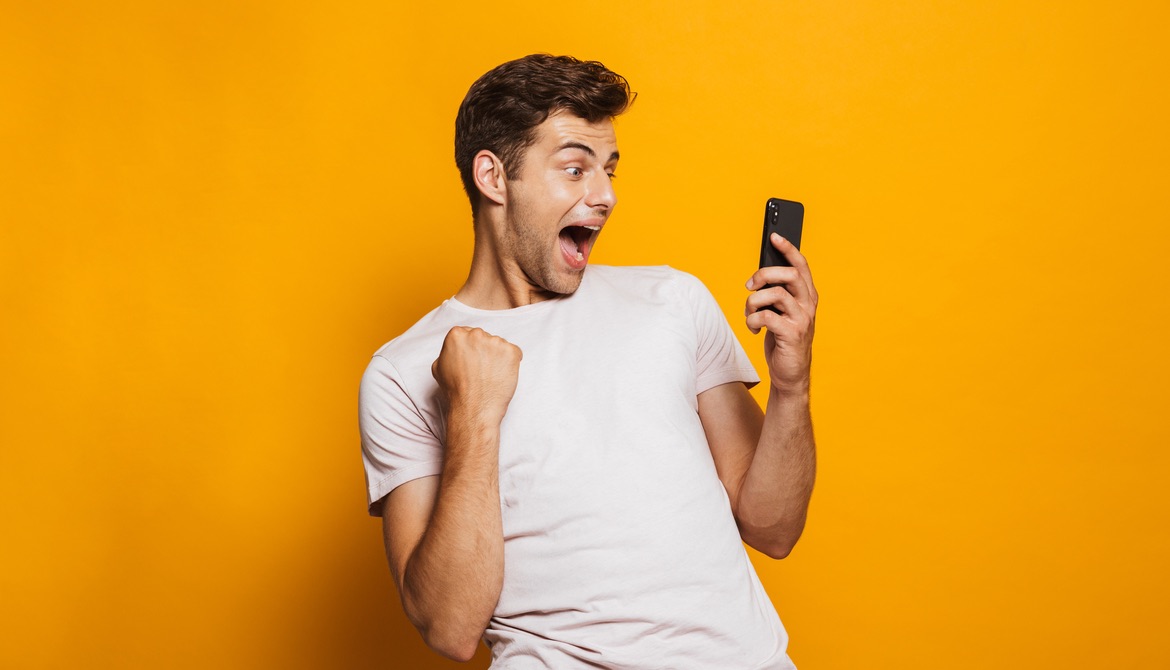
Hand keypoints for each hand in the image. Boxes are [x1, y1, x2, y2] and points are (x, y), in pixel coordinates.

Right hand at [431, 327, 522, 425]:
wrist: (473, 408)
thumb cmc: (456, 391)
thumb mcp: (438, 366)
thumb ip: (448, 351)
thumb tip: (455, 349)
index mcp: (457, 335)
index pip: (467, 333)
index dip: (470, 348)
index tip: (471, 359)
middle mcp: (476, 334)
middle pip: (484, 337)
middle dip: (484, 350)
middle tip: (481, 369)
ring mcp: (495, 342)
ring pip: (499, 345)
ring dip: (497, 356)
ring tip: (490, 374)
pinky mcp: (511, 352)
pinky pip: (514, 352)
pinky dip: (511, 363)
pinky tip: (501, 374)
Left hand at [744, 233, 817, 393]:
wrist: (790, 373)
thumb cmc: (782, 338)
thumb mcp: (781, 312)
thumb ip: (776, 294)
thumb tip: (759, 277)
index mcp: (807, 295)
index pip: (801, 265)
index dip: (788, 248)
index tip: (774, 236)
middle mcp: (808, 305)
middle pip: (789, 274)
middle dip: (764, 274)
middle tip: (750, 286)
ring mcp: (802, 320)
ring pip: (775, 294)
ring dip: (754, 301)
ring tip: (750, 313)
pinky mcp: (792, 334)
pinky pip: (767, 317)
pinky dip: (753, 320)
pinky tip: (754, 328)